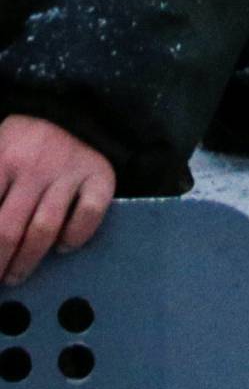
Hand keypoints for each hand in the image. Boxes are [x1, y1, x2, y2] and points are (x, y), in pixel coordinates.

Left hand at [0, 115, 115, 286]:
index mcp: (2, 158)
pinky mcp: (100, 175)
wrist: (72, 113)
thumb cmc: (23, 145)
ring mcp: (69, 171)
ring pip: (44, 229)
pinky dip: (75, 237)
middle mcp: (35, 165)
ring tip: (16, 275)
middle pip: (7, 230)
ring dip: (26, 262)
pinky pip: (88, 215)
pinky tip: (63, 246)